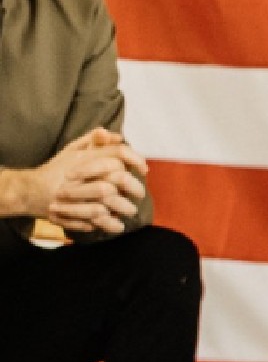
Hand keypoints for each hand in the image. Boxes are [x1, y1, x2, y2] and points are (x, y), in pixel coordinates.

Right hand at [29, 128, 147, 235]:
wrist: (29, 191)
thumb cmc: (57, 169)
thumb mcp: (73, 150)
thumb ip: (95, 140)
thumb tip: (117, 136)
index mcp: (82, 159)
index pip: (116, 154)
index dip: (135, 160)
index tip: (144, 169)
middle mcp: (77, 177)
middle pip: (114, 181)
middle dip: (133, 188)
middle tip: (140, 195)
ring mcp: (71, 198)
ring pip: (104, 203)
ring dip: (122, 209)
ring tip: (130, 212)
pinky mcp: (66, 215)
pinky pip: (92, 221)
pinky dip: (108, 224)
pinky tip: (117, 225)